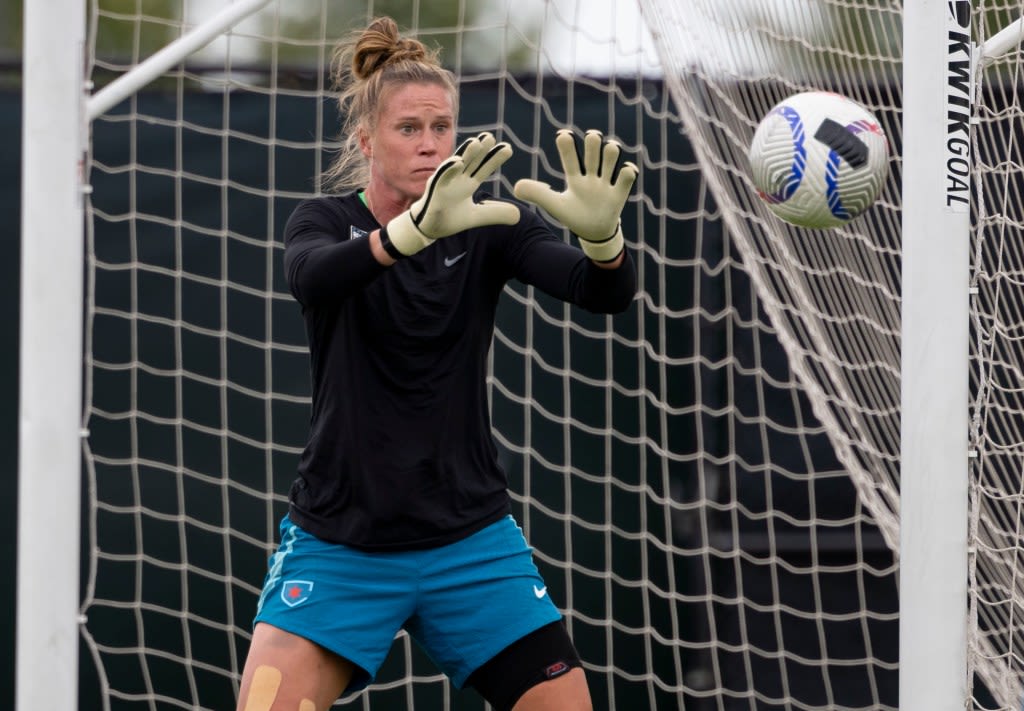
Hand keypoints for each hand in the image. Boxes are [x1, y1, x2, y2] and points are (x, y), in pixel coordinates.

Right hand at [382, 132, 520, 257]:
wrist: (430, 228)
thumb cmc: (451, 217)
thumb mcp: (477, 216)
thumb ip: (495, 213)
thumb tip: (519, 216)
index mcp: (468, 182)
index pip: (483, 167)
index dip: (494, 158)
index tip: (508, 148)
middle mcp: (457, 178)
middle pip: (471, 160)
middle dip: (481, 149)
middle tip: (491, 137)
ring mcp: (445, 181)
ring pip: (456, 163)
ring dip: (466, 152)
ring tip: (476, 142)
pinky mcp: (434, 189)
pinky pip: (441, 176)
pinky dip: (448, 169)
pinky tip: (457, 161)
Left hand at [513, 129, 637, 262]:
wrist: (593, 232)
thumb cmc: (573, 215)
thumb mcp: (555, 206)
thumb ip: (537, 194)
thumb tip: (515, 188)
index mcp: (574, 177)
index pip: (569, 156)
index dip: (567, 145)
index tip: (563, 135)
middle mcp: (590, 174)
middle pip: (593, 150)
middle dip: (593, 142)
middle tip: (592, 138)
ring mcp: (605, 182)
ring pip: (611, 157)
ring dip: (610, 153)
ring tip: (609, 152)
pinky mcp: (619, 193)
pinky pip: (627, 177)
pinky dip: (627, 171)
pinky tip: (625, 170)